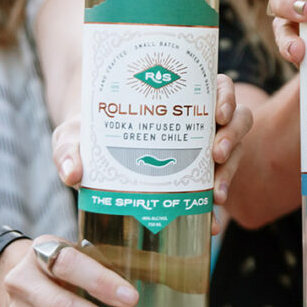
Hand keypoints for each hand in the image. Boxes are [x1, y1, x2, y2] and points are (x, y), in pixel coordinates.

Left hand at [51, 75, 252, 234]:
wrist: (90, 155)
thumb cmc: (86, 133)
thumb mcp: (74, 134)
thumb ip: (69, 147)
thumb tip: (72, 173)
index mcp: (178, 96)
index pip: (217, 86)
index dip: (226, 96)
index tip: (217, 113)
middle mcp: (197, 119)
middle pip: (236, 118)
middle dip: (233, 135)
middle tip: (217, 153)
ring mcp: (201, 148)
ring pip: (236, 151)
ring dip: (232, 171)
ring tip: (216, 195)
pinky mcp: (198, 177)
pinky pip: (218, 186)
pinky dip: (215, 205)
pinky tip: (209, 220)